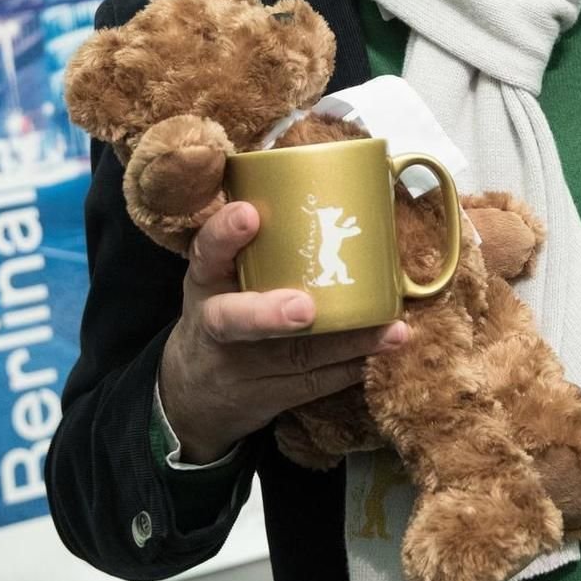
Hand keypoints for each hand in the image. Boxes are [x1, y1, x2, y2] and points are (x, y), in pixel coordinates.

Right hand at [157, 201, 408, 462]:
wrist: (190, 392)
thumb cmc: (223, 306)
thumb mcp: (219, 274)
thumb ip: (255, 240)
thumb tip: (330, 183)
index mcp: (205, 282)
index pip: (206, 253)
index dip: (225, 235)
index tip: (249, 214)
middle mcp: (215, 325)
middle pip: (234, 322)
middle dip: (269, 315)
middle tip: (305, 308)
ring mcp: (240, 368)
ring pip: (292, 357)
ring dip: (346, 344)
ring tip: (389, 330)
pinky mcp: (268, 397)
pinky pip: (314, 384)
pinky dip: (354, 367)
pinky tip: (386, 349)